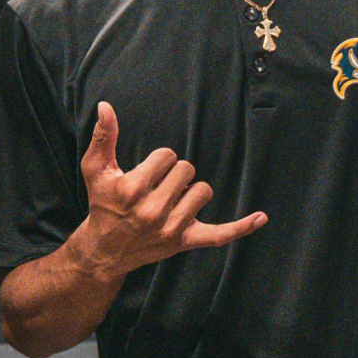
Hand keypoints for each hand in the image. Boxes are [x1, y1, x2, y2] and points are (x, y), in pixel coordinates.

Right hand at [68, 103, 266, 278]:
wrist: (105, 250)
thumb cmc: (103, 204)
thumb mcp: (95, 170)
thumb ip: (103, 136)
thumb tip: (106, 106)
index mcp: (132, 189)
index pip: (167, 156)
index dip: (159, 161)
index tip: (146, 174)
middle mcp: (153, 210)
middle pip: (187, 169)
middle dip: (174, 174)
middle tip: (156, 189)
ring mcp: (172, 228)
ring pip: (203, 191)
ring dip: (190, 192)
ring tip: (170, 201)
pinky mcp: (185, 241)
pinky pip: (221, 234)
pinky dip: (241, 226)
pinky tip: (261, 216)